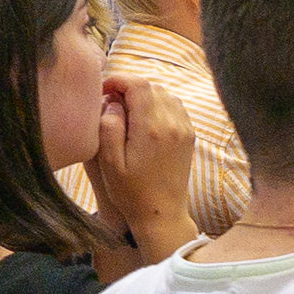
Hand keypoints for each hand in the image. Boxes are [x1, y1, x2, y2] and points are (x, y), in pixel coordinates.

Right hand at [92, 71, 198, 239]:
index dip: (118, 79)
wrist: (161, 214)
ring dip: (145, 95)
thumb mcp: (109, 164)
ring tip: (127, 111)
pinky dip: (159, 104)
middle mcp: (172, 125)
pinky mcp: (189, 136)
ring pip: (165, 93)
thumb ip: (108, 128)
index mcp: (150, 129)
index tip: (103, 90)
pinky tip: (145, 120)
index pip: (138, 84)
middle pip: (152, 85)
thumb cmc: (130, 192)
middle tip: (112, 103)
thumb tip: (113, 102)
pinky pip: (175, 106)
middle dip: (129, 87)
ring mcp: (184, 129)